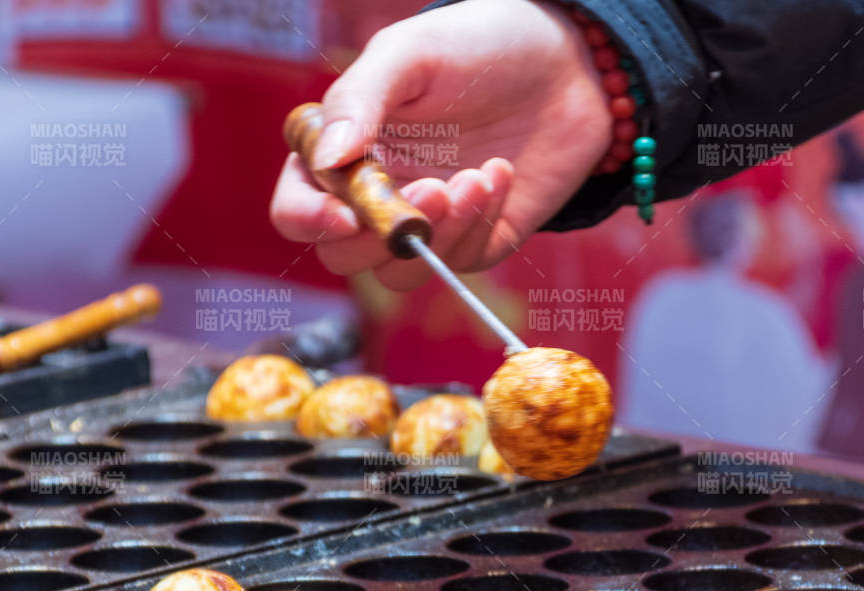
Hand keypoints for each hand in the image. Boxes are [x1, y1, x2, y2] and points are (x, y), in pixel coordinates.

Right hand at [270, 0, 612, 289]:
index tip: (346, 213)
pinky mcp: (477, 239)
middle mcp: (377, 195)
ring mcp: (426, 223)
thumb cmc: (478, 44)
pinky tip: (500, 174)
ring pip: (399, 273)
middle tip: (432, 187)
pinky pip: (461, 262)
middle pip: (342, 256)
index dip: (309, 219)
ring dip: (435, 237)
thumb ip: (359, 99)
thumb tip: (326, 161)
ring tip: (475, 179)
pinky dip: (480, 223)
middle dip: (381, 234)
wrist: (566, 59)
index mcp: (343, 151)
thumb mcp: (411, 53)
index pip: (297, 207)